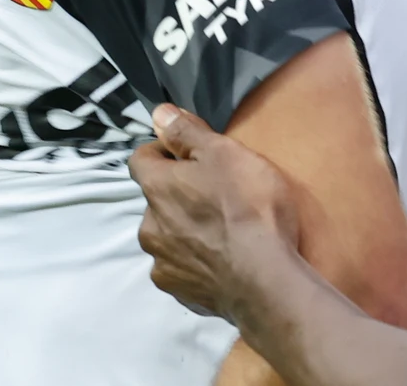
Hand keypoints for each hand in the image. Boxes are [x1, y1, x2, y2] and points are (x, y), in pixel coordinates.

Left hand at [128, 103, 300, 321]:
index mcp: (156, 187)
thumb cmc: (248, 207)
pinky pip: (181, 268)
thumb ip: (187, 132)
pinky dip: (196, 262)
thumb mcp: (224, 153)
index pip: (141, 158)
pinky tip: (222, 261)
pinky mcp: (179, 291)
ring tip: (222, 233)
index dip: (164, 152)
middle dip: (178, 195)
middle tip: (216, 195)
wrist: (265, 280)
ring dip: (185, 230)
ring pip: (167, 236)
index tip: (190, 155)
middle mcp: (148, 225)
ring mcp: (162, 262)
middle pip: (156, 200)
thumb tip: (158, 114)